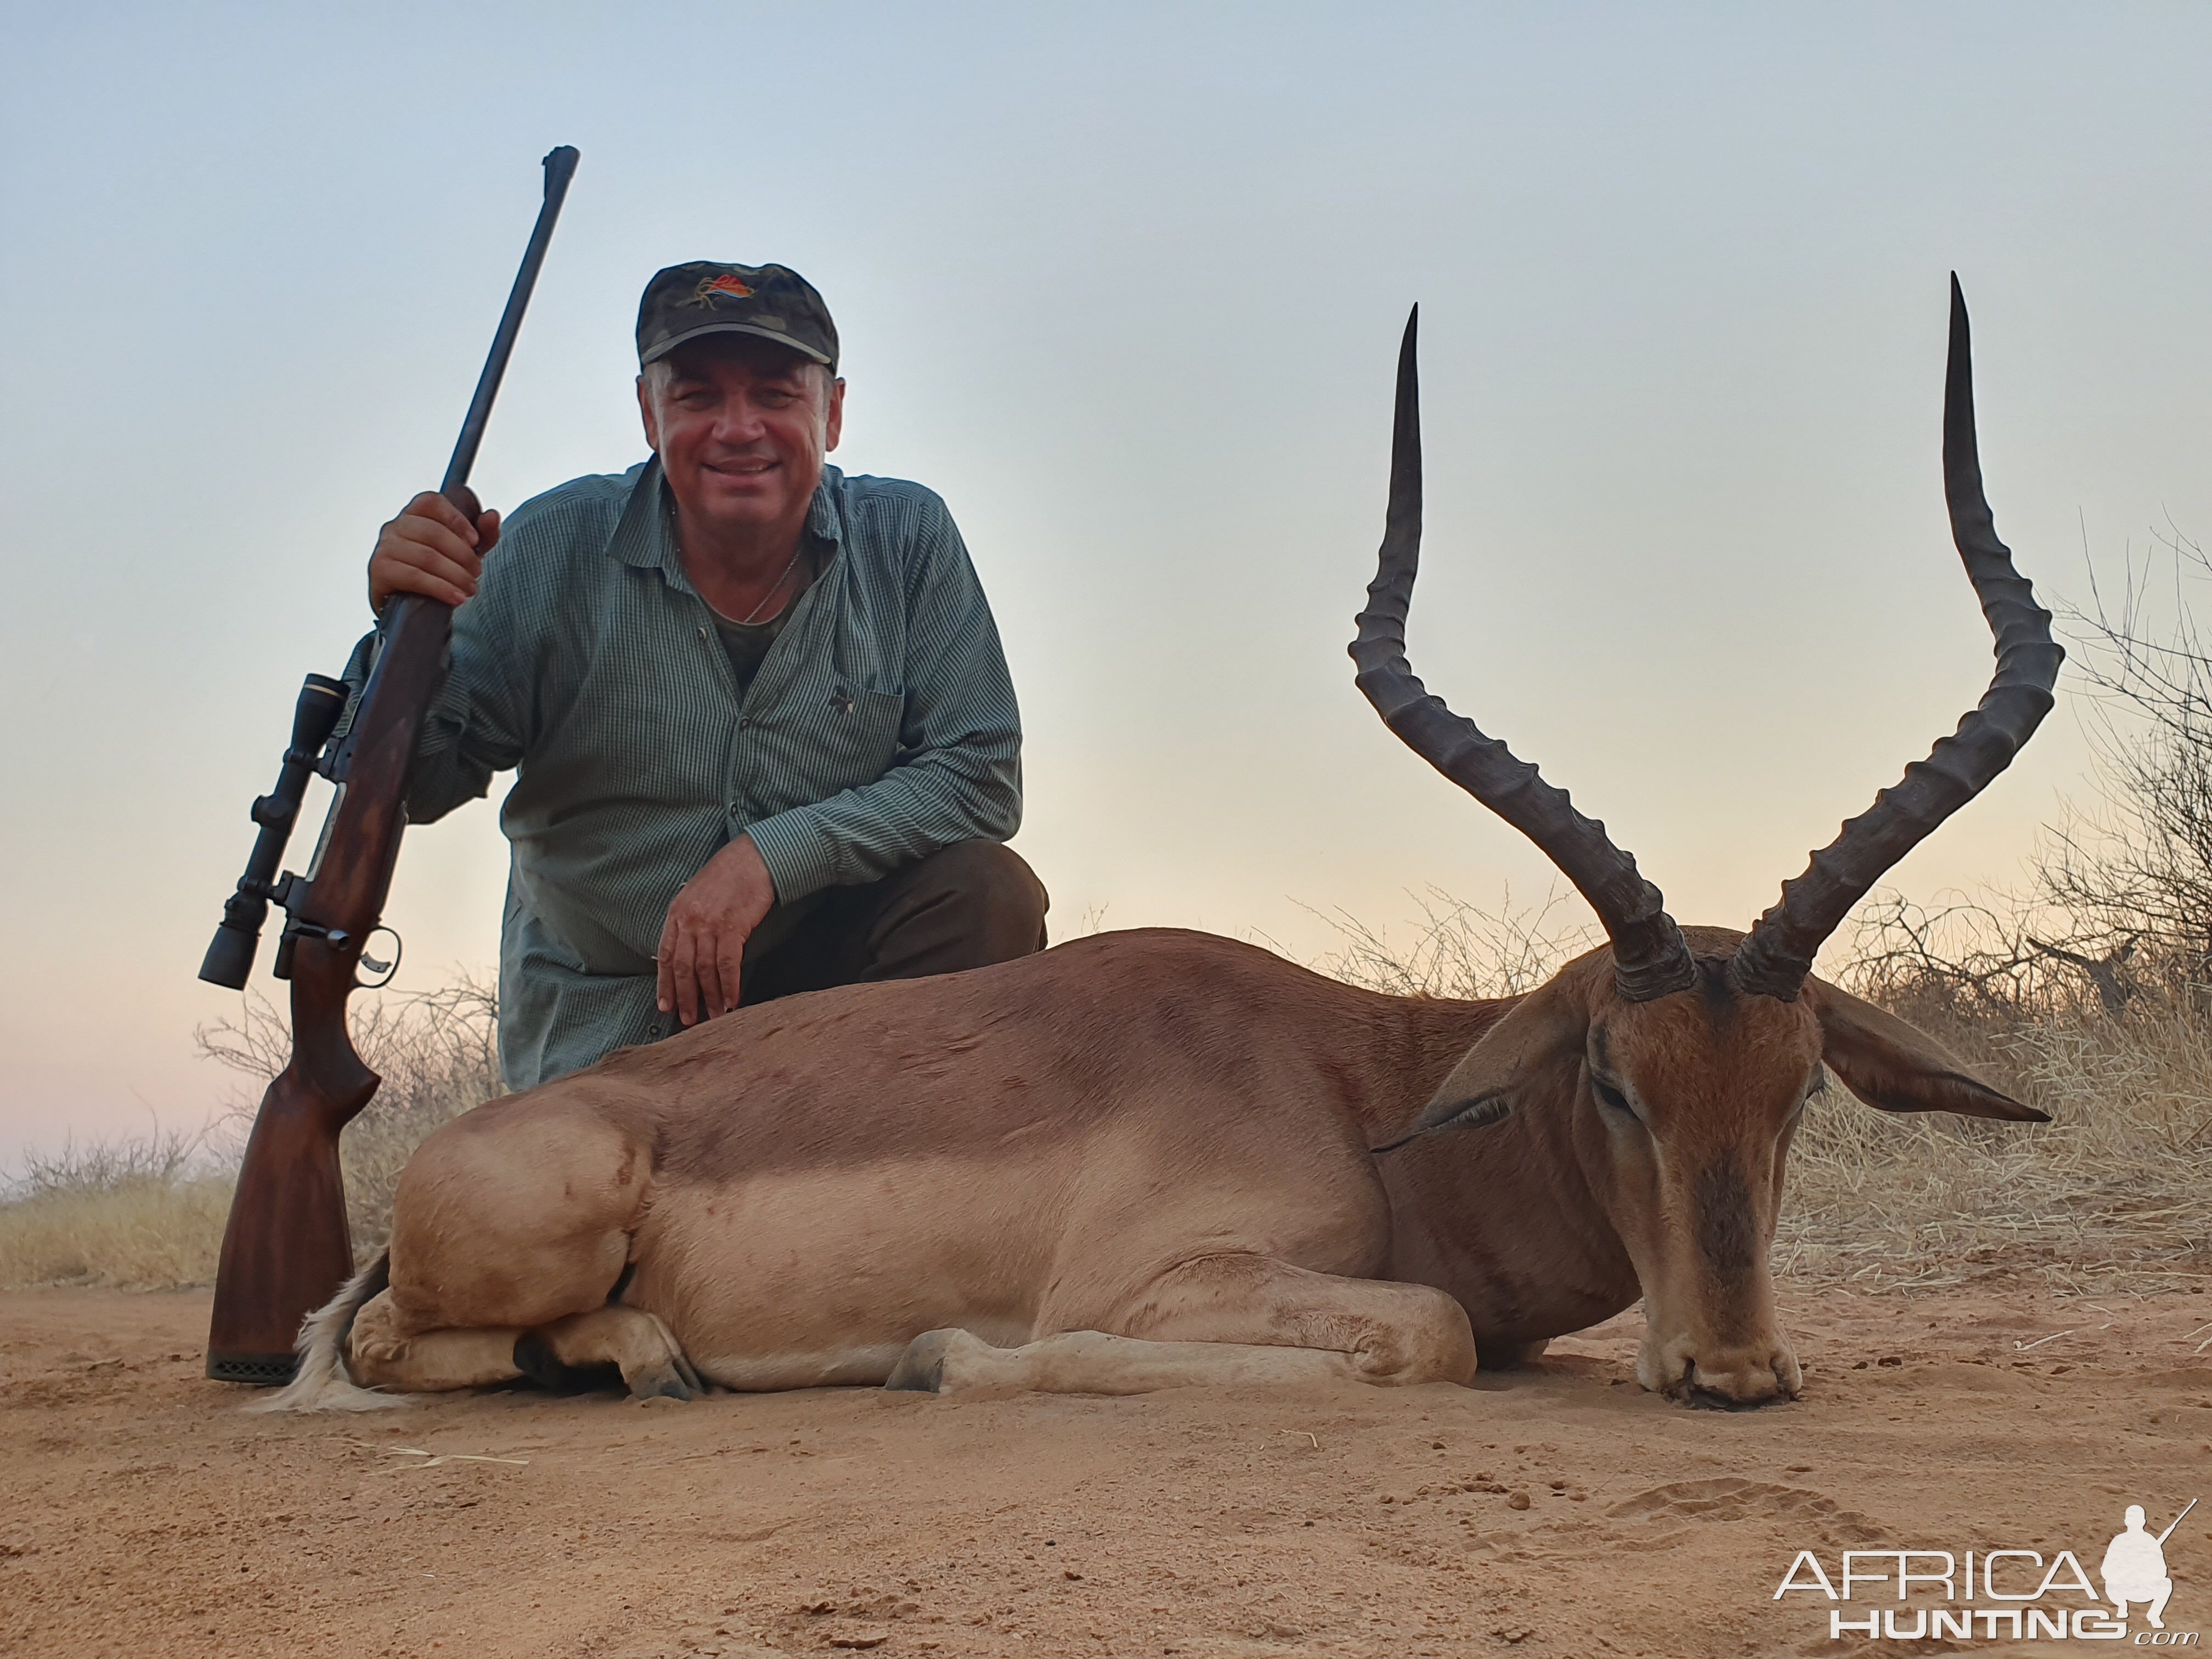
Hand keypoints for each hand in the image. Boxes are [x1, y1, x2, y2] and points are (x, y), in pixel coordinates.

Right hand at [368, 490, 501, 613]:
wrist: (411, 606)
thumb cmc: (435, 572)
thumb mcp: (464, 552)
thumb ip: (483, 534)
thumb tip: (492, 516)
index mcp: (414, 514)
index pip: (431, 502)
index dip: (456, 519)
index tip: (474, 540)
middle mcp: (395, 526)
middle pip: (433, 532)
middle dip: (462, 555)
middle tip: (476, 572)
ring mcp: (385, 547)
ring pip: (426, 556)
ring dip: (455, 575)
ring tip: (470, 588)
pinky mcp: (379, 570)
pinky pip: (414, 576)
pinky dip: (440, 588)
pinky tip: (456, 597)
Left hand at [657, 837, 776, 1024]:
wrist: (753, 858)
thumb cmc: (728, 875)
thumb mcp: (697, 894)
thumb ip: (688, 920)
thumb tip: (687, 950)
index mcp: (677, 913)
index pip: (666, 956)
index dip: (665, 984)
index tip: (665, 1006)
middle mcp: (689, 920)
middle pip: (683, 968)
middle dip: (685, 997)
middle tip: (688, 1019)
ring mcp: (710, 924)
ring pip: (705, 970)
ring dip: (710, 997)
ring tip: (714, 1016)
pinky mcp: (733, 927)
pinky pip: (728, 964)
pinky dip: (729, 985)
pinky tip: (732, 1000)